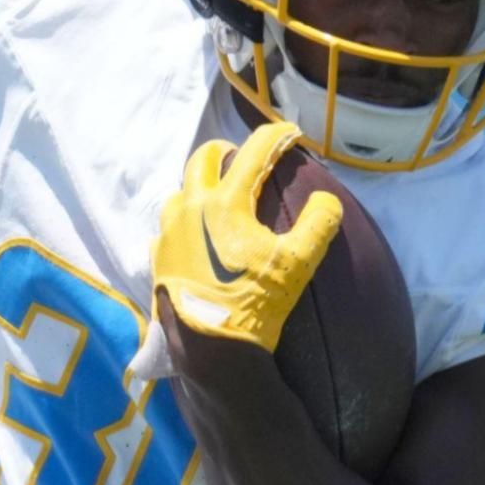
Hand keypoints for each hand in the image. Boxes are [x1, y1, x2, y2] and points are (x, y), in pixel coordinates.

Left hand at [151, 121, 342, 352]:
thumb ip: (318, 224)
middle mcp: (189, 208)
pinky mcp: (158, 259)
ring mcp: (168, 233)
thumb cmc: (255, 304)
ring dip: (201, 185)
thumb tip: (326, 200)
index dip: (276, 136)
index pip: (253, 151)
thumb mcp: (298, 264)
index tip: (291, 133)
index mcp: (224, 202)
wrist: (211, 351)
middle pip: (203, 158)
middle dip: (227, 151)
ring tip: (221, 198)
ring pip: (180, 191)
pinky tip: (199, 238)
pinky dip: (185, 222)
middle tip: (246, 159)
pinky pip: (168, 227)